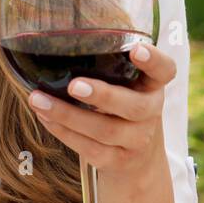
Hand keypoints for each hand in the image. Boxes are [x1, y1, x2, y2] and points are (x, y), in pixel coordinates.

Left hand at [27, 42, 175, 180]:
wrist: (139, 162)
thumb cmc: (123, 109)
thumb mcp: (128, 86)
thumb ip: (110, 66)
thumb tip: (60, 40)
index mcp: (154, 86)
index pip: (165, 71)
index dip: (153, 61)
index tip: (136, 50)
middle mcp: (151, 113)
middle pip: (134, 106)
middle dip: (103, 96)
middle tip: (74, 86)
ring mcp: (136, 140)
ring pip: (104, 130)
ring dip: (67, 115)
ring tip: (38, 100)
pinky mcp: (117, 161)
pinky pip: (89, 148)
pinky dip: (63, 131)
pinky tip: (44, 116)